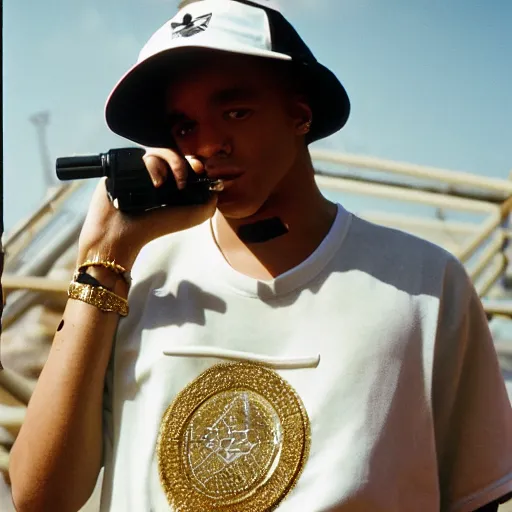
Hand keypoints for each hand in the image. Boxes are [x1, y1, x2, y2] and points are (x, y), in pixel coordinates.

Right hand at [77, 147, 215, 268]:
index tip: (200, 170)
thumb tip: (218, 185)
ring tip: (164, 185)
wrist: (124, 231)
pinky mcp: (128, 165)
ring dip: (169, 165)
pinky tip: (155, 183)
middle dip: (183, 162)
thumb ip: (209, 202)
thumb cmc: (157, 226)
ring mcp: (144, 169)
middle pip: (175, 153)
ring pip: (160, 152)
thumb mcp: (193, 216)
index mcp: (176, 184)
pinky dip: (153, 166)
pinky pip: (145, 155)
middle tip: (185, 176)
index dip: (196, 163)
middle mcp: (161, 174)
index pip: (188, 164)